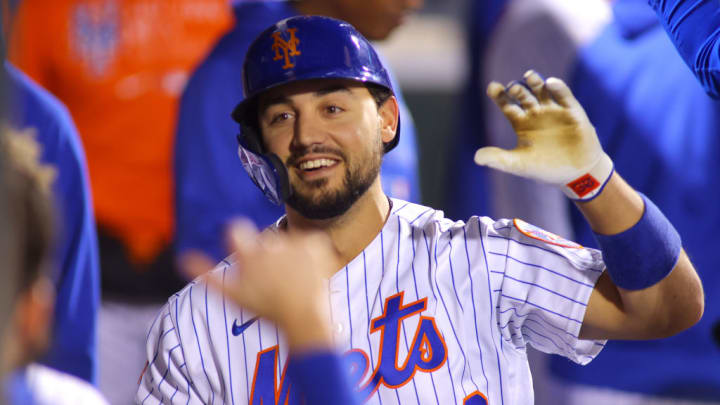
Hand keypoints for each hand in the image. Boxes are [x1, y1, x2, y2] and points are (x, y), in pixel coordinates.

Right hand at [181, 220, 338, 350]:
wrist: (303, 319)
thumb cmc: (266, 309)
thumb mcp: (232, 295)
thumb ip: (205, 274)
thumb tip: (183, 257)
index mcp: (248, 256)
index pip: (236, 230)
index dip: (238, 235)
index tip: (246, 248)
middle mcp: (270, 246)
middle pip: (266, 239)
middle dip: (270, 255)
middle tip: (276, 278)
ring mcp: (294, 244)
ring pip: (289, 240)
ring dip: (291, 254)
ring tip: (293, 278)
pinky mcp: (314, 244)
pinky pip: (311, 240)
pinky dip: (312, 252)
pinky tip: (308, 270)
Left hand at [474, 70, 611, 199]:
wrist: (576, 174)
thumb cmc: (545, 169)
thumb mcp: (518, 165)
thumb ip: (498, 159)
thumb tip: (476, 158)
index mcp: (521, 123)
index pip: (507, 105)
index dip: (499, 95)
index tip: (492, 87)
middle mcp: (535, 113)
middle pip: (523, 95)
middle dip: (517, 90)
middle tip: (512, 88)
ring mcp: (554, 110)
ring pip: (542, 90)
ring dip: (536, 82)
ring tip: (529, 76)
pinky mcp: (572, 111)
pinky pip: (564, 95)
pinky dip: (558, 88)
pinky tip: (550, 83)